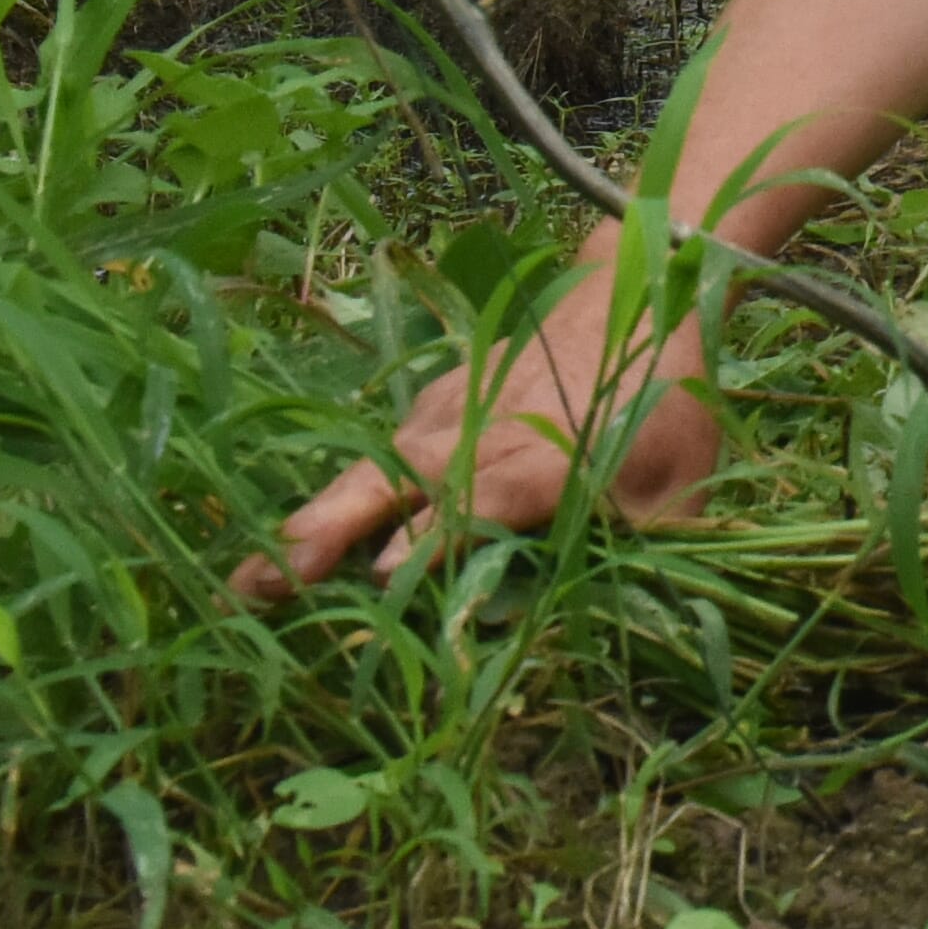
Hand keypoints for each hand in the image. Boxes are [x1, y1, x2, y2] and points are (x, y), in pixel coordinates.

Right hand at [241, 243, 727, 596]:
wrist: (636, 294)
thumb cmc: (665, 404)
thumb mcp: (682, 485)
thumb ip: (658, 557)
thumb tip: (646, 634)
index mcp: (542, 460)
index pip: (479, 501)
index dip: (437, 539)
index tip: (385, 576)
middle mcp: (478, 438)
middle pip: (393, 483)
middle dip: (330, 532)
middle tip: (266, 584)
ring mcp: (443, 419)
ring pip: (365, 474)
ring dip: (307, 524)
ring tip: (245, 584)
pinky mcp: (428, 412)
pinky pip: (372, 459)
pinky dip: (329, 501)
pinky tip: (288, 550)